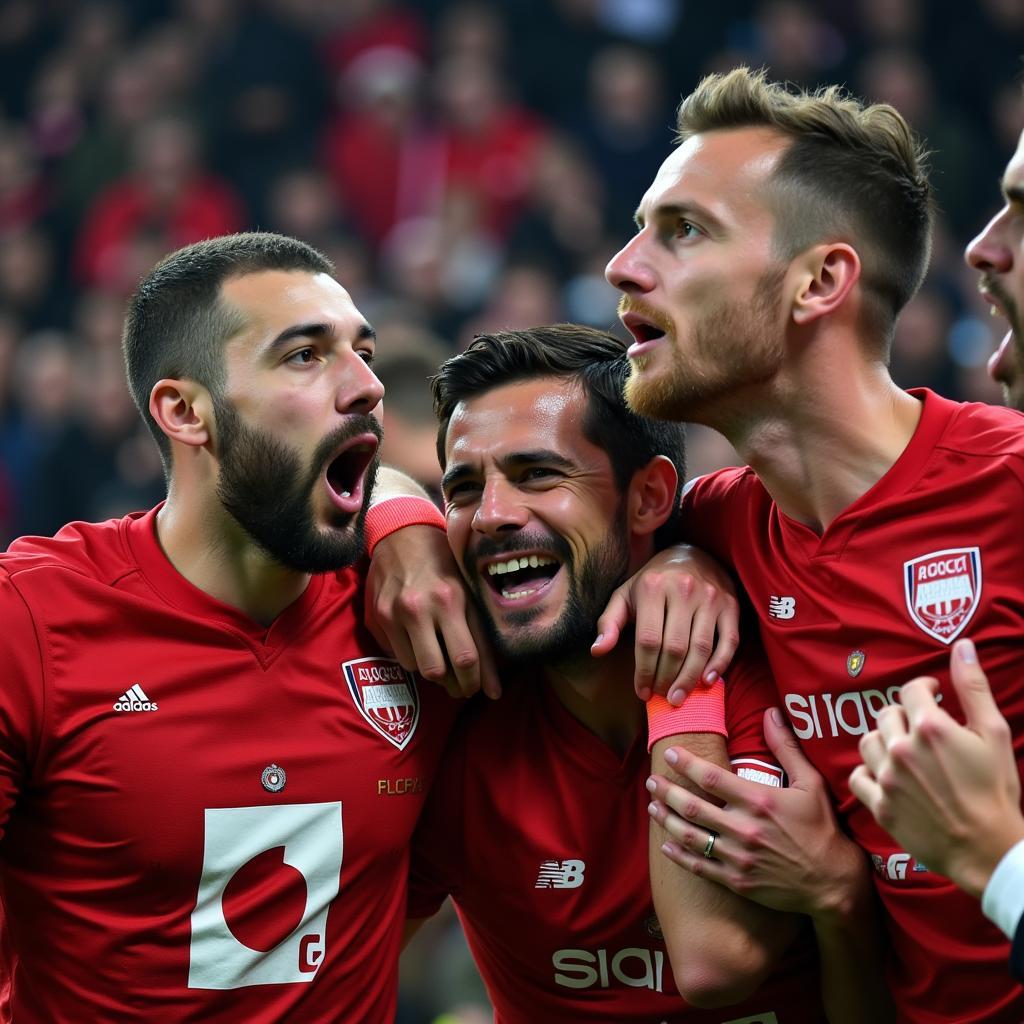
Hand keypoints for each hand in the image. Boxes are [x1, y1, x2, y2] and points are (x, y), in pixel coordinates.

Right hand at [365, 525, 499, 698]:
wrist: (401, 535)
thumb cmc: (444, 563)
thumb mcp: (469, 592)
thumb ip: (481, 638)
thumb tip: (494, 691)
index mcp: (451, 598)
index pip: (467, 657)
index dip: (477, 682)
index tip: (484, 690)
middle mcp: (420, 607)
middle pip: (438, 670)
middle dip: (453, 685)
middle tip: (461, 684)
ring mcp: (394, 613)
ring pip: (416, 668)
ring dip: (431, 668)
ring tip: (441, 655)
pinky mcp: (376, 618)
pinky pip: (396, 656)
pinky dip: (411, 655)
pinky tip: (418, 641)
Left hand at [591, 543, 739, 703]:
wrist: (691, 554)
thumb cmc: (652, 582)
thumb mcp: (625, 595)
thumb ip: (609, 622)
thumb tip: (597, 651)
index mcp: (653, 588)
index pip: (648, 640)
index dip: (644, 671)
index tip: (642, 691)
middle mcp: (683, 590)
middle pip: (675, 647)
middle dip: (666, 679)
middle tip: (662, 698)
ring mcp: (710, 597)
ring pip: (701, 647)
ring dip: (690, 678)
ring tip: (679, 697)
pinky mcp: (730, 605)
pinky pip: (729, 640)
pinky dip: (720, 664)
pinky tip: (708, 681)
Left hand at [647, 707, 864, 917]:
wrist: (833, 883)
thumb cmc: (822, 828)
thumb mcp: (810, 784)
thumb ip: (786, 747)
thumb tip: (771, 713)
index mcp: (759, 801)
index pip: (710, 777)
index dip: (685, 764)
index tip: (670, 753)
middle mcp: (744, 829)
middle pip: (693, 806)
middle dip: (667, 791)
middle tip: (652, 780)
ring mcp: (738, 858)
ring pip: (691, 836)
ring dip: (667, 820)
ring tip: (652, 806)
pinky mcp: (737, 882)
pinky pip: (700, 867)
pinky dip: (679, 855)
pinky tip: (666, 844)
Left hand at [849, 638, 1023, 898]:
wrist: (989, 850)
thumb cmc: (997, 791)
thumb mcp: (994, 734)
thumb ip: (973, 686)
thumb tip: (962, 645)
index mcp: (930, 727)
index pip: (910, 690)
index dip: (923, 689)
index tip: (932, 694)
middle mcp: (902, 749)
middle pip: (886, 715)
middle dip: (904, 716)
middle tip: (921, 728)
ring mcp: (888, 778)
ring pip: (867, 742)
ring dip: (883, 741)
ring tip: (903, 749)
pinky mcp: (880, 805)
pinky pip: (857, 777)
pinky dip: (867, 772)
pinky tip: (884, 774)